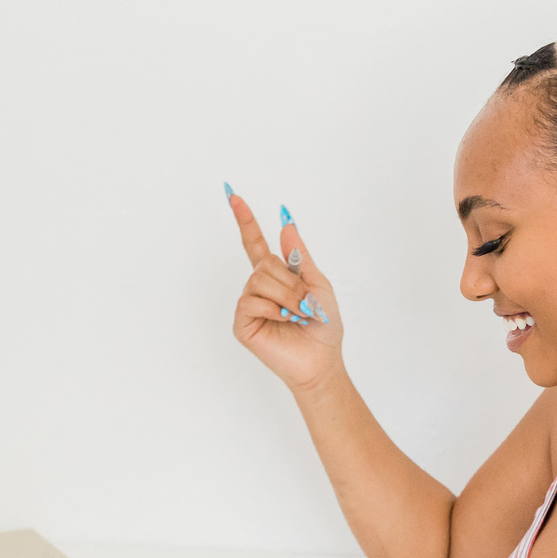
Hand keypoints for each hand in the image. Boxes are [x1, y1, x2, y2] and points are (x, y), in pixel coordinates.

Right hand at [227, 193, 344, 392]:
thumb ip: (299, 255)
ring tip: (297, 316)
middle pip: (264, 263)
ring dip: (286, 297)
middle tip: (305, 305)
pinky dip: (273, 310)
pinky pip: (251, 302)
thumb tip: (286, 223)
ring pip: (258, 280)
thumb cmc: (323, 327)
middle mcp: (258, 287)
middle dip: (290, 282)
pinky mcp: (242, 323)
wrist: (321, 361)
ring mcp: (248, 305)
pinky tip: (282, 322)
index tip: (233, 196)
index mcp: (276, 277)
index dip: (245, 220)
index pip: (255, 243)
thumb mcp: (318, 284)